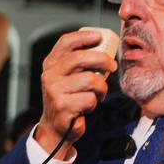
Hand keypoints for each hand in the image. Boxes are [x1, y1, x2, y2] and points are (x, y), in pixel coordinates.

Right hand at [35, 30, 117, 157]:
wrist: (56, 127)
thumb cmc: (67, 99)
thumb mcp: (68, 77)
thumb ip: (79, 63)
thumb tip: (104, 50)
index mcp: (51, 64)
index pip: (66, 42)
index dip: (84, 36)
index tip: (99, 37)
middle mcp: (50, 75)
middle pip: (80, 58)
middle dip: (102, 60)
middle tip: (112, 66)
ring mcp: (55, 91)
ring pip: (90, 79)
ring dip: (101, 87)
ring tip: (98, 93)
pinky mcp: (63, 106)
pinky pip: (89, 98)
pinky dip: (94, 102)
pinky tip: (88, 105)